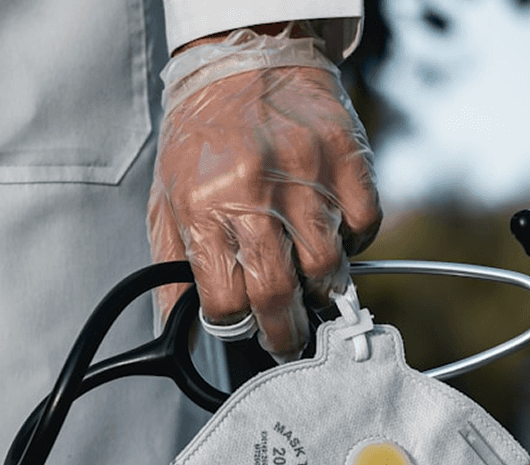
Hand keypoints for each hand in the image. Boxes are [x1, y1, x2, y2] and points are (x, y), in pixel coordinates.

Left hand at [148, 53, 381, 361]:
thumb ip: (171, 273)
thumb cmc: (202, 140)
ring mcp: (306, 176)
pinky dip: (352, 243)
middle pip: (278, 295)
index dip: (237, 326)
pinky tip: (332, 234)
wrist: (241, 59)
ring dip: (321, 290)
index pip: (226, 302)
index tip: (245, 328)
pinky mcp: (346, 159)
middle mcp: (254, 193)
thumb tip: (178, 333)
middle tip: (287, 340)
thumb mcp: (166, 203)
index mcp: (203, 208)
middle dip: (285, 333)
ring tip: (311, 286)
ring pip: (327, 268)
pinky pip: (363, 228)